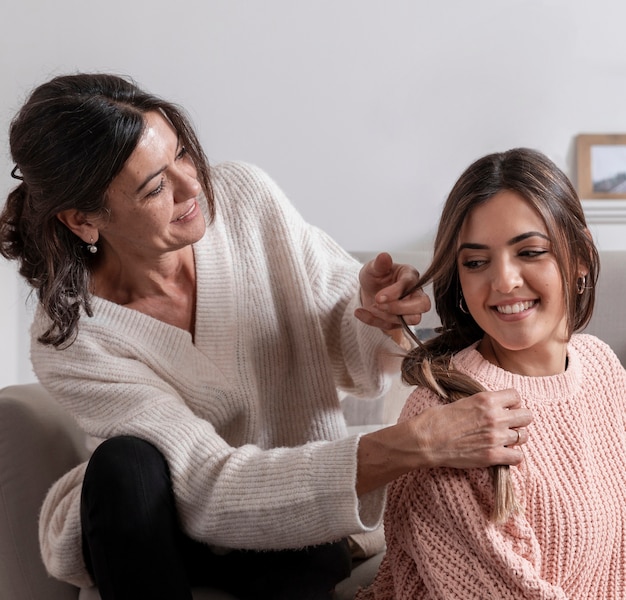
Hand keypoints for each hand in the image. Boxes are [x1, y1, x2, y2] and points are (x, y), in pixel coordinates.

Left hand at [355, 252, 429, 332]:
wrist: (368, 289)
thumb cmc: (375, 275)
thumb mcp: (372, 268)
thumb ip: (379, 264)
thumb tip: (384, 256)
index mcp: (410, 276)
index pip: (412, 285)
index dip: (395, 293)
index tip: (378, 297)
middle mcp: (415, 293)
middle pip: (423, 306)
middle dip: (399, 308)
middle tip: (379, 304)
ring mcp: (410, 310)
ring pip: (410, 320)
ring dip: (387, 315)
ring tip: (372, 306)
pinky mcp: (401, 321)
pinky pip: (391, 327)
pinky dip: (373, 321)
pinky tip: (360, 312)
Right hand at [410, 389, 531, 468]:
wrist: (425, 441)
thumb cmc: (436, 420)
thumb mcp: (462, 402)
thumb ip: (482, 404)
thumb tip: (494, 407)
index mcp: (486, 399)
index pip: (516, 396)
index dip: (512, 403)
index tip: (506, 408)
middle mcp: (494, 416)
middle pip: (527, 416)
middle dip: (519, 420)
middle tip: (508, 425)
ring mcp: (495, 437)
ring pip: (524, 436)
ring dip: (516, 438)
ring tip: (503, 440)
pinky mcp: (492, 456)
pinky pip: (518, 457)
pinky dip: (513, 456)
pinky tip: (503, 454)